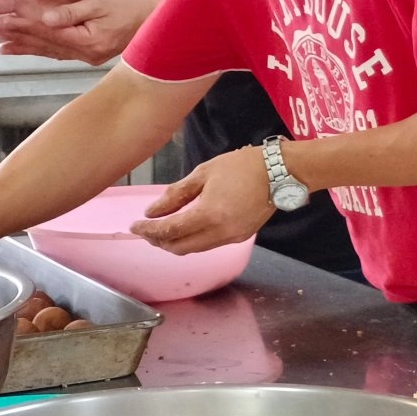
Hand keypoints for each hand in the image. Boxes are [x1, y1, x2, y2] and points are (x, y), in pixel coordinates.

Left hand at [0, 0, 156, 63]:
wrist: (158, 23)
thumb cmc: (134, 8)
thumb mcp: (102, 4)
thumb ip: (72, 12)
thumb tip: (46, 17)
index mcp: (86, 41)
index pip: (44, 31)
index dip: (18, 23)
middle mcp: (83, 53)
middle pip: (39, 42)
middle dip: (9, 33)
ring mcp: (86, 56)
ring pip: (44, 48)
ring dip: (19, 43)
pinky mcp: (88, 53)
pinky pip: (55, 52)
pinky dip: (35, 49)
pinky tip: (19, 48)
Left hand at [130, 148, 274, 253]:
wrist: (281, 172)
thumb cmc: (242, 166)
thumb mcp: (204, 173)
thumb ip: (177, 194)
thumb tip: (152, 211)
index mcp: (209, 214)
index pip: (170, 231)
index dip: (149, 230)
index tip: (135, 226)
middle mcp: (221, 232)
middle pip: (180, 248)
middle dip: (159, 241)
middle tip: (146, 230)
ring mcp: (233, 237)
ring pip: (195, 249)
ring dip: (176, 242)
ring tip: (163, 230)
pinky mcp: (241, 237)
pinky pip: (210, 244)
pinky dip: (194, 240)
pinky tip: (188, 228)